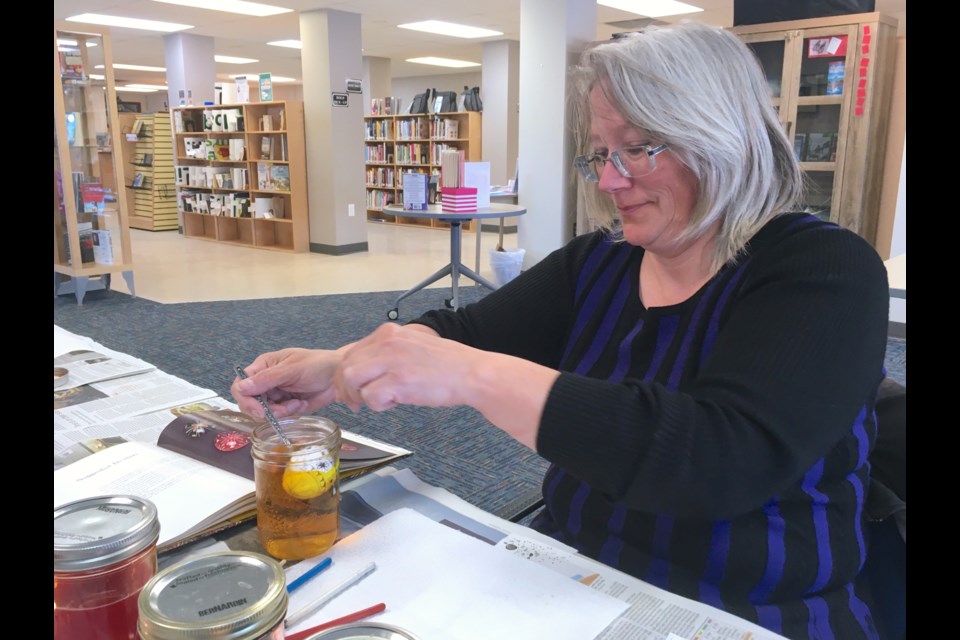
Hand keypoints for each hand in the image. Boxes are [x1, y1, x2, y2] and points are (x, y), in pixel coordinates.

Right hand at [231, 348, 341, 418]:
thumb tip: (242, 387)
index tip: (259, 410)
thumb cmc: (317, 364)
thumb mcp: (292, 369)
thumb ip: (267, 379)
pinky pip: (280, 416)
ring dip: (280, 412)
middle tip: (283, 410)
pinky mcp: (287, 406)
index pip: (241, 385)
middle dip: (265, 410)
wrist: (339, 375)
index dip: (245, 399)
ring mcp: (276, 395)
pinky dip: (291, 412)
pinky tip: (302, 403)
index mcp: (263, 367)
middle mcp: (266, 381)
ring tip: (297, 403)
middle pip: (250, 403)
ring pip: (265, 412)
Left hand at [334, 323, 478, 411]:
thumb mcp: (412, 346)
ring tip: (376, 401)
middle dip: (347, 388)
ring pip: (351, 379)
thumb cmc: (447, 364)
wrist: (472, 372)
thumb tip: (365, 372)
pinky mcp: (398, 381)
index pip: (351, 352)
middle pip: (346, 366)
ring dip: (359, 395)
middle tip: (357, 402)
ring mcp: (391, 360)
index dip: (348, 374)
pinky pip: (370, 397)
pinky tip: (395, 402)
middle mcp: (386, 342)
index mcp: (389, 332)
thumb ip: (388, 354)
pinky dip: (378, 405)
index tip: (354, 388)